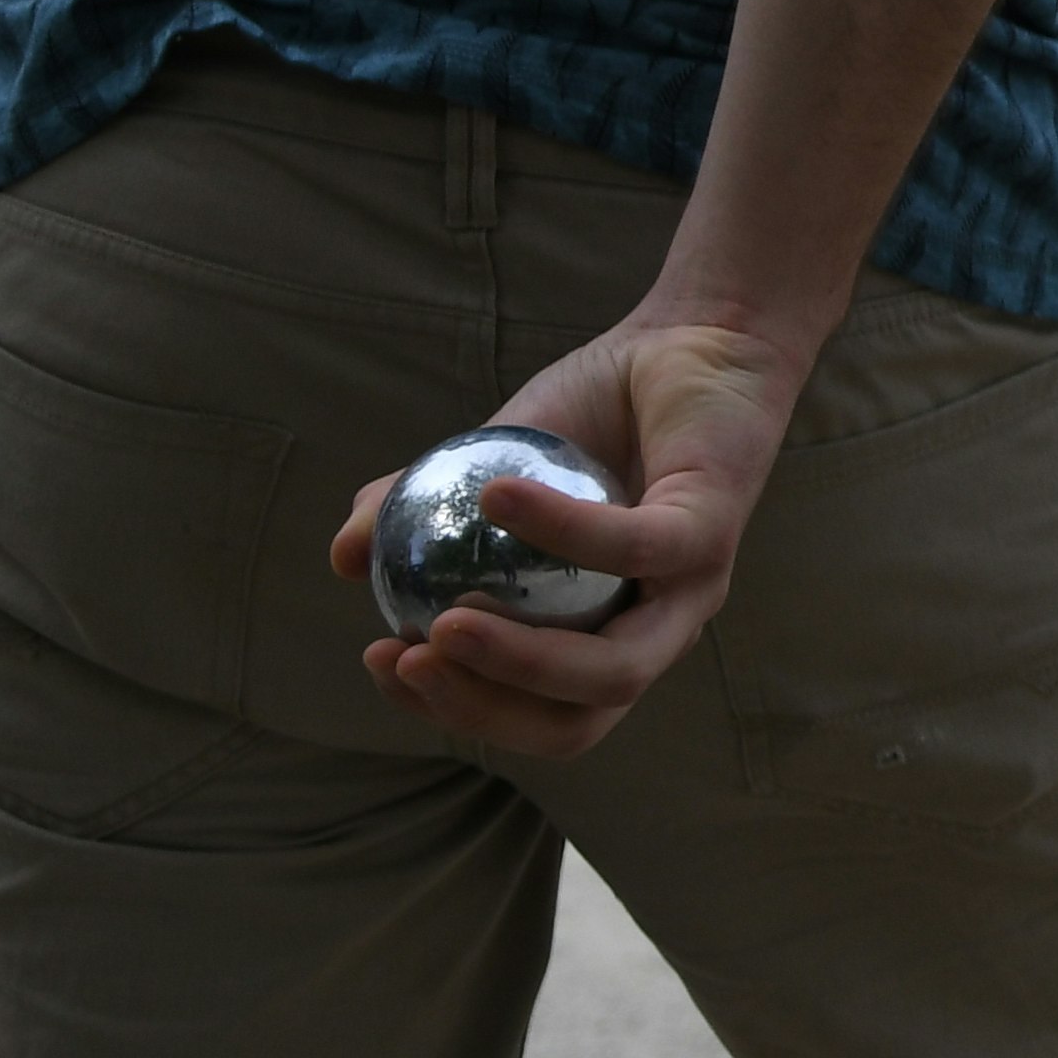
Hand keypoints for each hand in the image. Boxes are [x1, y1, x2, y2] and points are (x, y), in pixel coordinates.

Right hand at [332, 313, 808, 755]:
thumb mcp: (488, 467)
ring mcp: (693, 589)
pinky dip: (563, 533)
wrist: (689, 337)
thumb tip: (344, 557)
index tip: (382, 659)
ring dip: (523, 662)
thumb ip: (420, 512)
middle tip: (407, 658)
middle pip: (576, 720)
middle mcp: (656, 628)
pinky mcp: (714, 531)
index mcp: (605, 634)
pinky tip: (496, 498)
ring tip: (443, 623)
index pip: (533, 715)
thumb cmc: (596, 415)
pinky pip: (635, 550)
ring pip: (616, 670)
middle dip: (482, 709)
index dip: (454, 708)